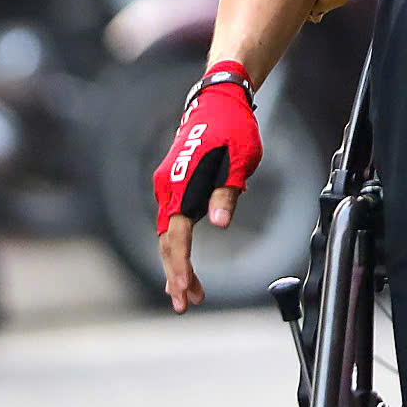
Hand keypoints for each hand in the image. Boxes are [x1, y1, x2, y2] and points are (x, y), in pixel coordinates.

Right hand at [151, 63, 263, 313]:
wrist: (219, 101)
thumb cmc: (233, 130)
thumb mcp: (239, 161)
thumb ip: (227, 193)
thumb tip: (219, 222)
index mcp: (182, 185)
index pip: (177, 236)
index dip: (182, 267)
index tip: (186, 292)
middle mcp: (167, 187)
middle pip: (166, 241)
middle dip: (176, 275)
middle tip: (185, 305)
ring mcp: (167, 186)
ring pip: (166, 234)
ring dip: (176, 264)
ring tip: (189, 294)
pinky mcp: (173, 184)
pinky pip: (169, 222)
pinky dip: (176, 246)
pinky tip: (184, 265)